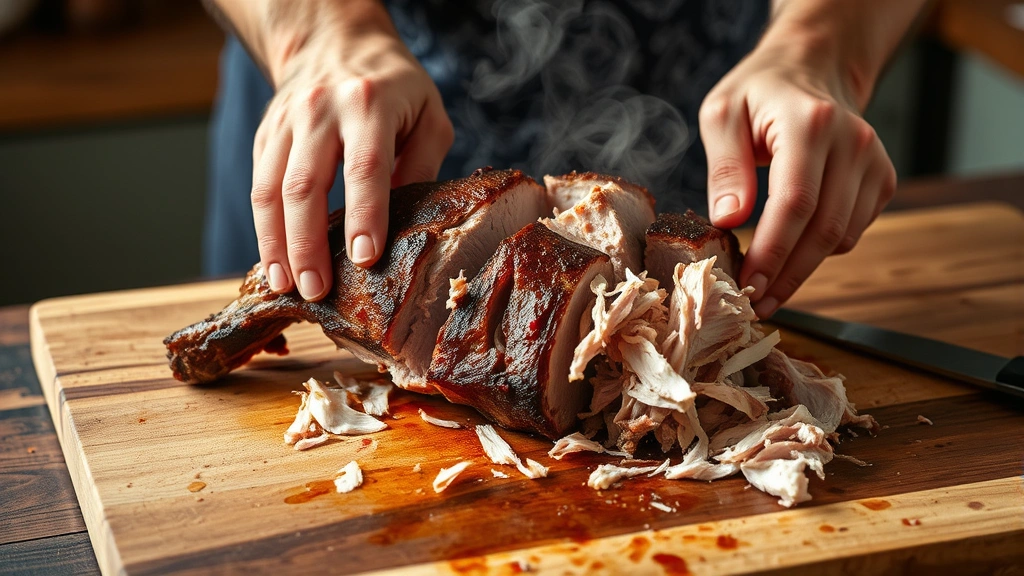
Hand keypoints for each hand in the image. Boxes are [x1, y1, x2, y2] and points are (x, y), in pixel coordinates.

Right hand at [248, 1, 452, 299]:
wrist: (335, 42)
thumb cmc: (395, 87)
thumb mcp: (429, 115)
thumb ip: (423, 165)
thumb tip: (408, 224)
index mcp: (369, 103)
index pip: (365, 165)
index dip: (364, 214)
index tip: (364, 258)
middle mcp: (320, 110)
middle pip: (305, 184)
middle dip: (308, 244)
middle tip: (317, 290)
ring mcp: (286, 122)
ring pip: (270, 189)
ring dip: (276, 244)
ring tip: (287, 286)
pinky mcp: (266, 135)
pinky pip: (257, 186)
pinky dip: (264, 229)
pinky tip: (274, 262)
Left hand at [699, 25, 896, 318]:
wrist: (811, 67)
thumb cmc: (758, 92)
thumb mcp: (722, 114)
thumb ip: (724, 167)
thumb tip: (729, 221)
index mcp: (811, 124)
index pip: (795, 203)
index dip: (772, 253)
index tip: (747, 285)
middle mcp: (853, 142)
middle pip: (824, 230)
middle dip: (787, 275)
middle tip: (755, 303)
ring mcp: (874, 161)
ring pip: (842, 238)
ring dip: (803, 270)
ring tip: (766, 285)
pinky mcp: (882, 179)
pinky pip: (852, 231)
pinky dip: (822, 250)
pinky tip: (791, 252)